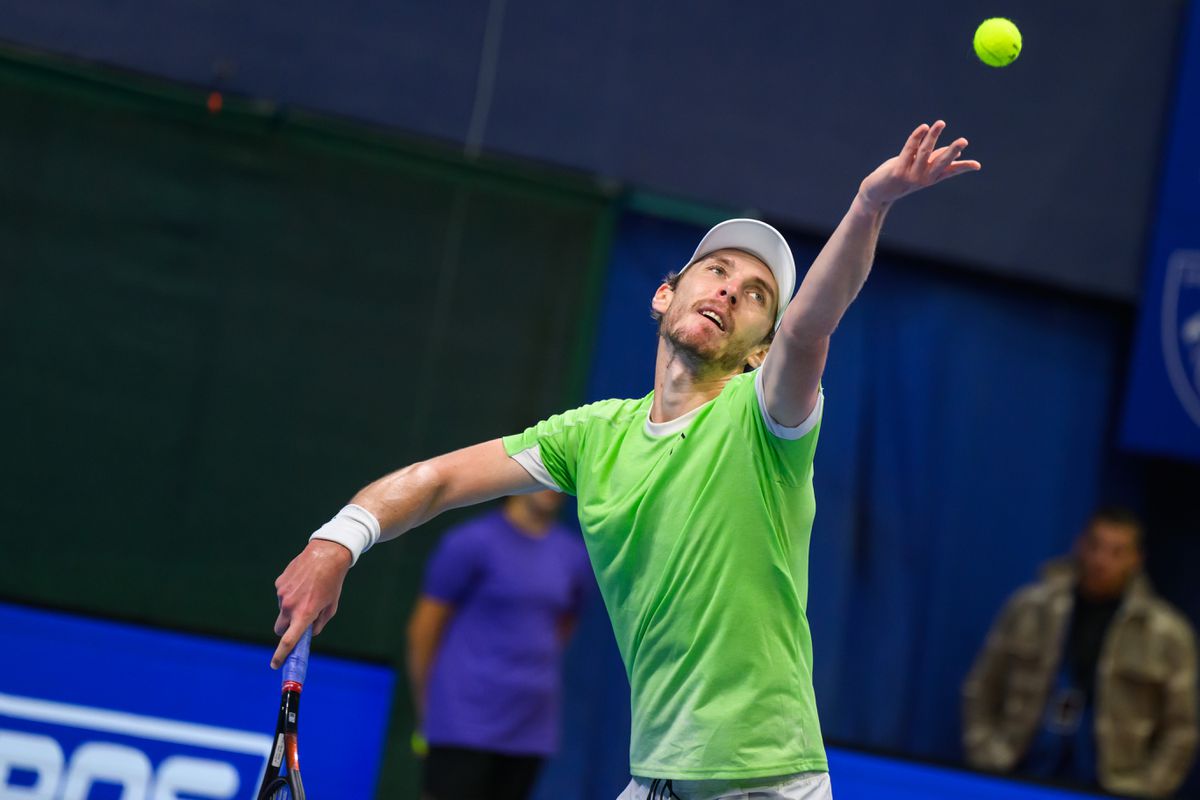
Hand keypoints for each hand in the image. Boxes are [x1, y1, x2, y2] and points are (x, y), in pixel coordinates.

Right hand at [271, 538, 352, 667]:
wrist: (326, 554)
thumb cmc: (332, 583)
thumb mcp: (331, 606)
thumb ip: (319, 623)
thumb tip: (309, 632)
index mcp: (304, 614)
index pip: (288, 640)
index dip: (280, 655)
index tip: (275, 665)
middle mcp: (290, 606)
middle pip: (280, 628)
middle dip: (286, 630)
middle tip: (298, 622)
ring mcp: (282, 594)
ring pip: (283, 609)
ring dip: (292, 607)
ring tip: (308, 592)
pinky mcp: (279, 583)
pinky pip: (283, 595)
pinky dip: (291, 593)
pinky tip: (303, 582)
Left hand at [857, 120, 980, 211]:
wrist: (876, 193)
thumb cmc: (901, 177)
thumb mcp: (920, 169)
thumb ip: (936, 159)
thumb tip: (958, 151)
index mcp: (930, 178)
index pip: (950, 171)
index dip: (963, 168)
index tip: (977, 165)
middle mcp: (923, 178)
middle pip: (940, 164)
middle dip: (951, 152)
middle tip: (963, 141)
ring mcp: (910, 176)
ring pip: (924, 152)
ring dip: (932, 136)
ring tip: (941, 123)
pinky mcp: (897, 171)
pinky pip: (908, 150)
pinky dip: (916, 138)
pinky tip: (923, 127)